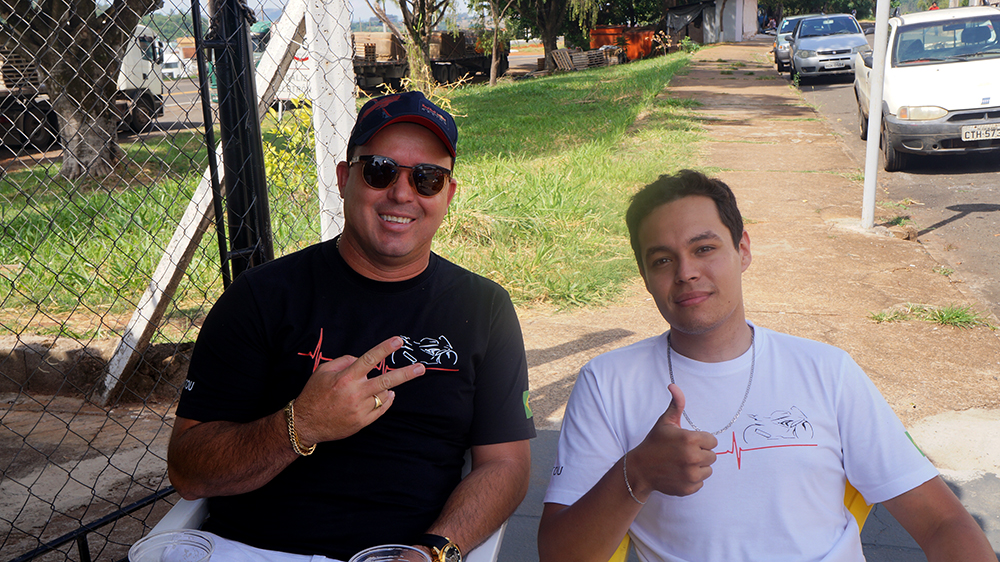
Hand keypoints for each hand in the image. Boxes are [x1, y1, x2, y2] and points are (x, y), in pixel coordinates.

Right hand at [292, 336, 425, 445]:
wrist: (305, 423)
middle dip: (406, 373)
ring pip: (384, 395)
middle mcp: (355, 393)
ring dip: (389, 388)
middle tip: (421, 368)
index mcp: (346, 378)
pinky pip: (381, 409)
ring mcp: (360, 409)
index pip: (369, 359)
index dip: (385, 349)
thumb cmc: (314, 394)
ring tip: (389, 385)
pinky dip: (386, 401)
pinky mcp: (362, 422)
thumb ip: (344, 361)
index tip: (398, 340)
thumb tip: (360, 358)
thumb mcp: (323, 371)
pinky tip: (386, 395)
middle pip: (386, 380)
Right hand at [630, 384, 716, 497]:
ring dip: (698, 467)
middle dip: (700, 454)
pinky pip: (701, 483)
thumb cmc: (654, 443)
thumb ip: (676, 404)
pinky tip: (680, 474)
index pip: (712, 441)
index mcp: (690, 439)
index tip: (688, 442)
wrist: (640, 469)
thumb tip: (673, 385)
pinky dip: (693, 479)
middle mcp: (693, 457)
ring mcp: (691, 475)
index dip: (701, 441)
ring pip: (708, 470)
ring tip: (682, 463)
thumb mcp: (665, 422)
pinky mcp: (689, 488)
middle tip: (684, 453)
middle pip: (712, 456)